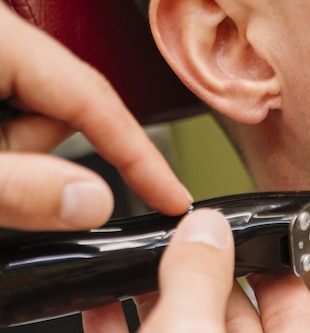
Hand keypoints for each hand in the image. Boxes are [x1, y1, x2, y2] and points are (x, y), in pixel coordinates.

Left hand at [0, 2, 190, 230]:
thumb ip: (19, 188)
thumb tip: (92, 201)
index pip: (95, 99)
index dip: (141, 157)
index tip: (172, 198)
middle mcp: (0, 34)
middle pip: (66, 106)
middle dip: (43, 155)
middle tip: (4, 184)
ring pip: (37, 109)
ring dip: (19, 150)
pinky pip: (16, 103)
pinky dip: (7, 139)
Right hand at [0, 210, 309, 332]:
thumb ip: (201, 277)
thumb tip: (210, 231)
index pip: (298, 315)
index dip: (271, 269)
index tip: (243, 237)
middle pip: (243, 330)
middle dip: (208, 286)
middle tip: (182, 245)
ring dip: (165, 311)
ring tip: (140, 269)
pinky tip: (105, 309)